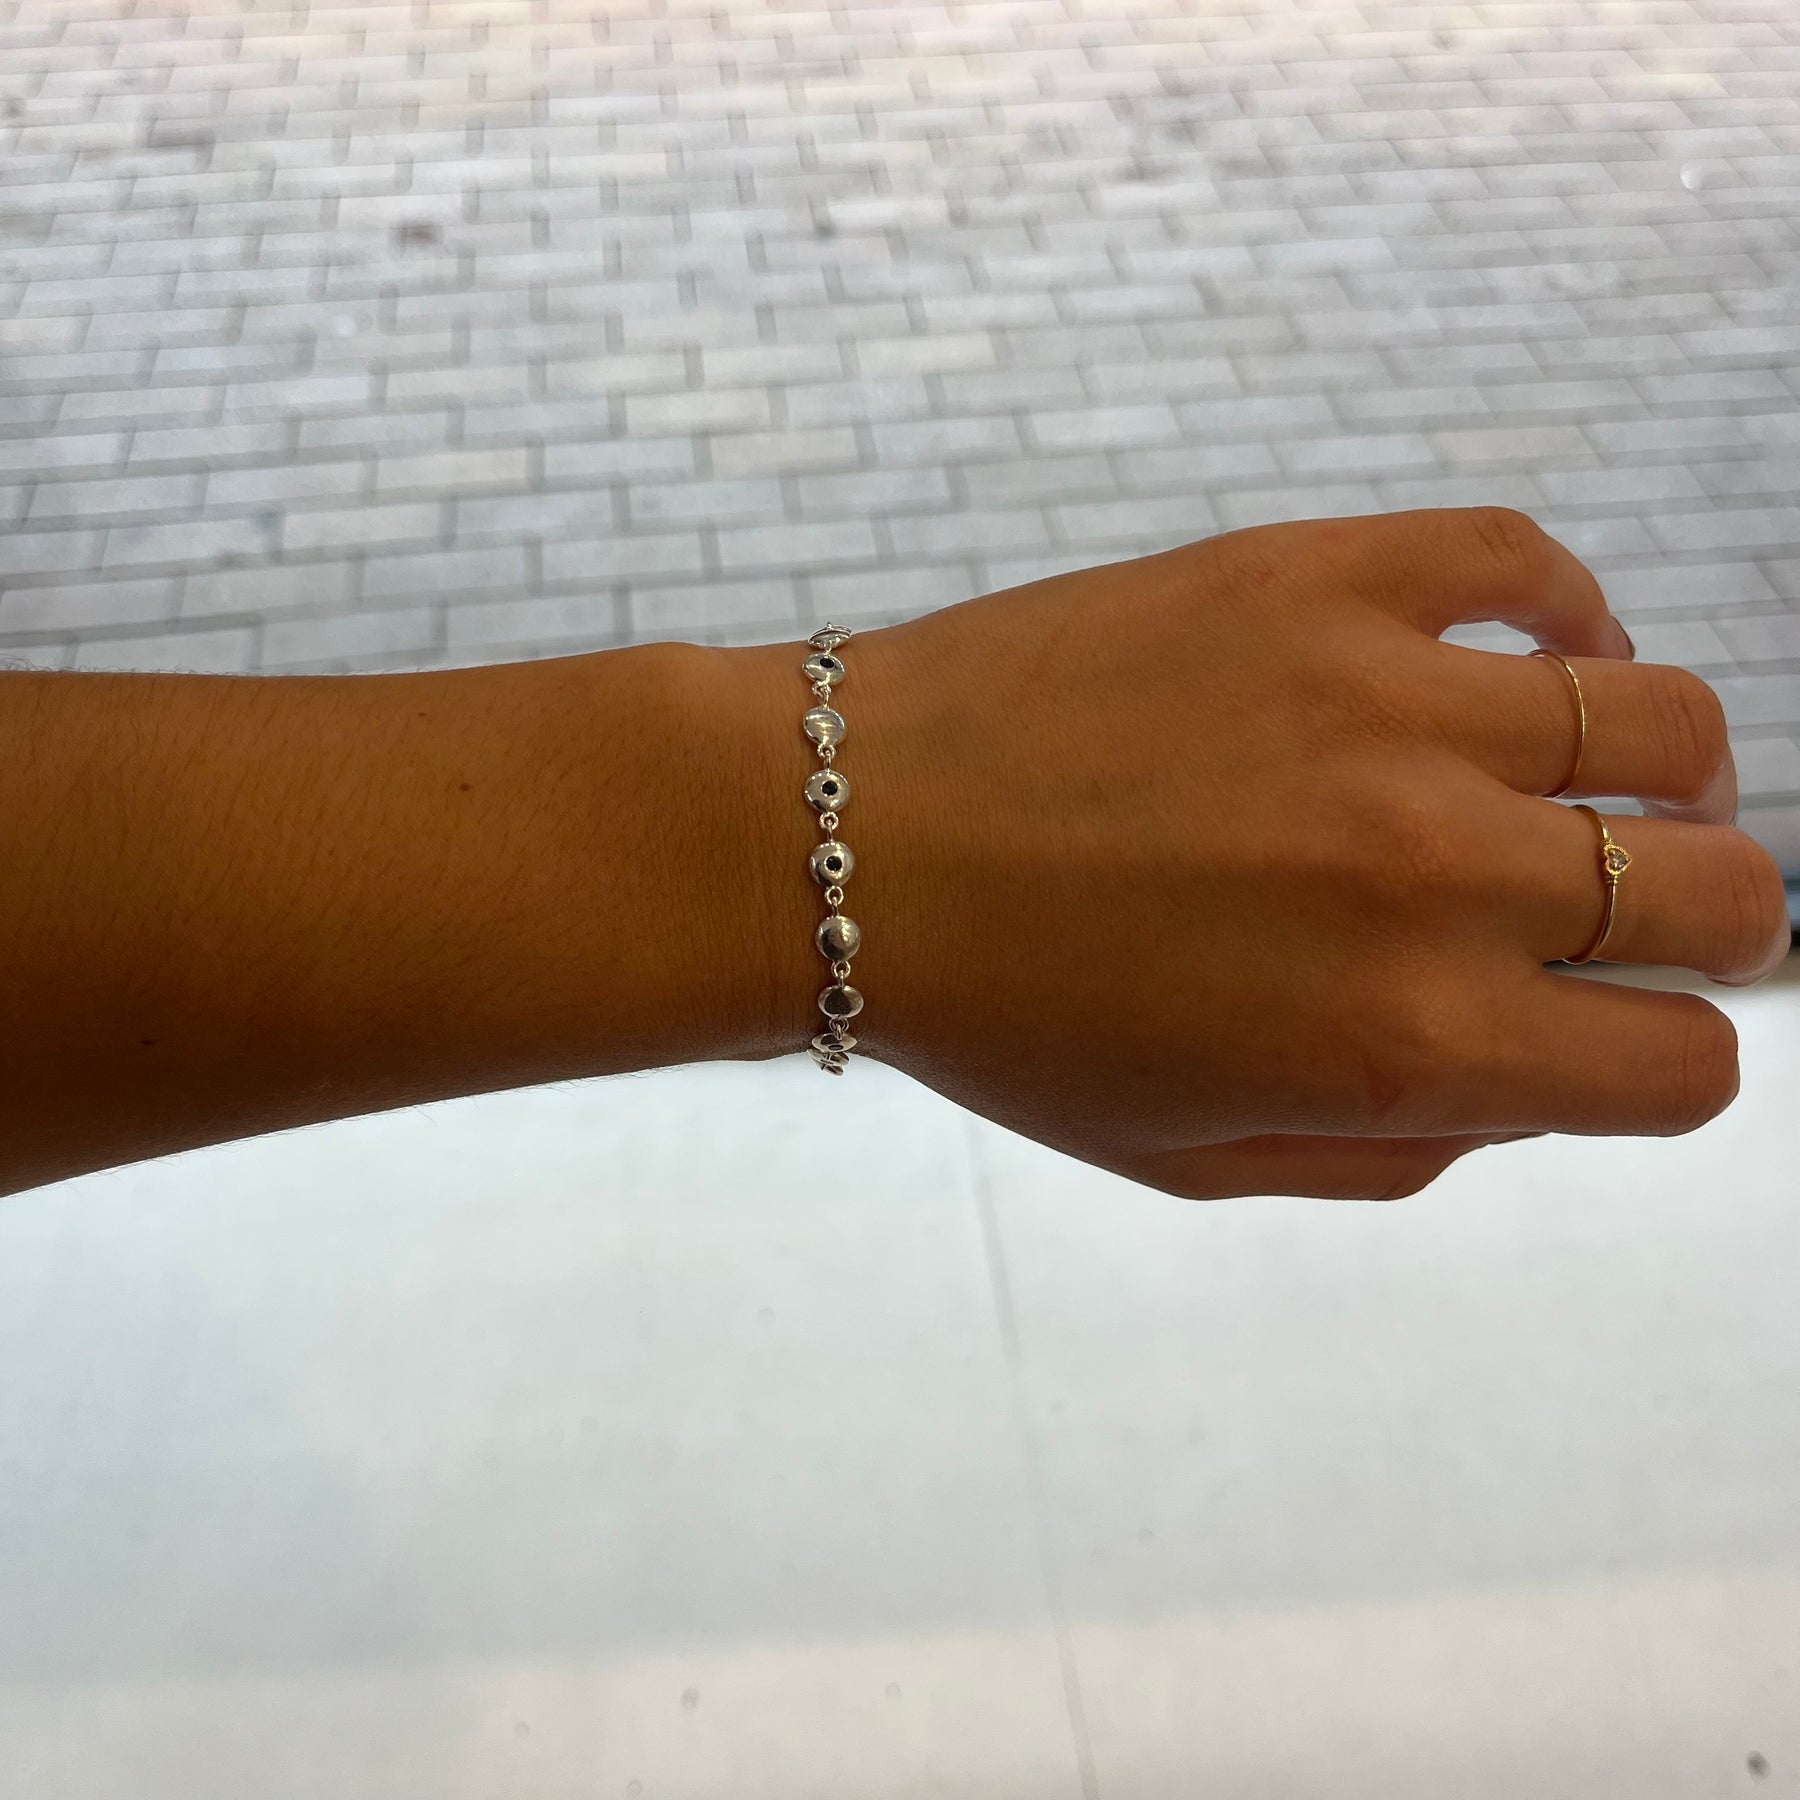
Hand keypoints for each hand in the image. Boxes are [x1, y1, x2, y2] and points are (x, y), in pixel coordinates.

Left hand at [742, 508, 1789, 1200]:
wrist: (844, 840)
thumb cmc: (1007, 1021)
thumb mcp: (1198, 1161)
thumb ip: (1401, 1148)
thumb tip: (1533, 1075)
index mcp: (1406, 1046)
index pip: (1682, 1068)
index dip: (1670, 1061)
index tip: (1620, 1028)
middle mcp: (1429, 874)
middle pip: (1723, 893)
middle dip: (1709, 923)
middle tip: (1634, 909)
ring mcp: (1382, 703)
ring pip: (1664, 724)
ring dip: (1662, 775)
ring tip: (1599, 785)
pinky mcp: (1316, 576)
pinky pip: (1526, 563)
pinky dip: (1568, 615)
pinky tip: (1535, 660)